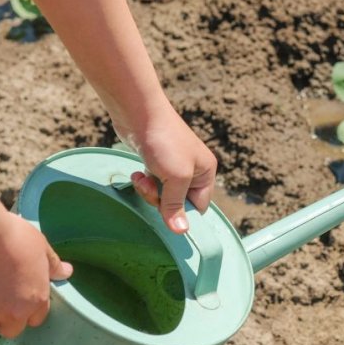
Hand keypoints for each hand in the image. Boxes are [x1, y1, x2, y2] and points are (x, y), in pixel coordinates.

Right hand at [0, 214, 72, 338]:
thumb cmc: (11, 236)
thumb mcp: (41, 246)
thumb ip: (53, 265)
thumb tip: (66, 272)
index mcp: (36, 299)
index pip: (36, 318)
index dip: (28, 308)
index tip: (19, 296)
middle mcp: (14, 313)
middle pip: (11, 329)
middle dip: (5, 317)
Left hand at [126, 104, 216, 233]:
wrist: (138, 112)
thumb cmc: (163, 142)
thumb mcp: (175, 178)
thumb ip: (176, 205)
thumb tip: (181, 232)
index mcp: (206, 173)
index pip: (199, 207)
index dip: (183, 214)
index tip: (167, 214)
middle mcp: (193, 170)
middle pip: (179, 203)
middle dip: (161, 201)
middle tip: (151, 189)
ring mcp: (173, 166)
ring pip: (162, 195)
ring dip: (150, 191)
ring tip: (141, 178)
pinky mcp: (156, 162)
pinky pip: (152, 183)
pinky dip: (144, 181)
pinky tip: (137, 173)